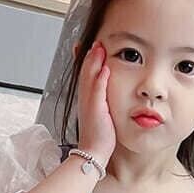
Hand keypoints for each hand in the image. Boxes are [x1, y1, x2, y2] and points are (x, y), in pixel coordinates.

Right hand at [75, 41, 116, 164]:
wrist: (94, 151)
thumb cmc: (100, 136)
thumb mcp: (101, 114)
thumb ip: (103, 101)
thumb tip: (107, 90)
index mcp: (87, 99)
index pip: (86, 74)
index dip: (88, 60)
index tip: (91, 47)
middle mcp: (86, 98)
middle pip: (86, 71)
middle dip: (90, 55)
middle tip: (96, 41)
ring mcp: (89, 103)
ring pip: (89, 77)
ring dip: (94, 61)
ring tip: (99, 47)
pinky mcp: (95, 109)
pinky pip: (97, 90)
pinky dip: (100, 78)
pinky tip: (104, 67)